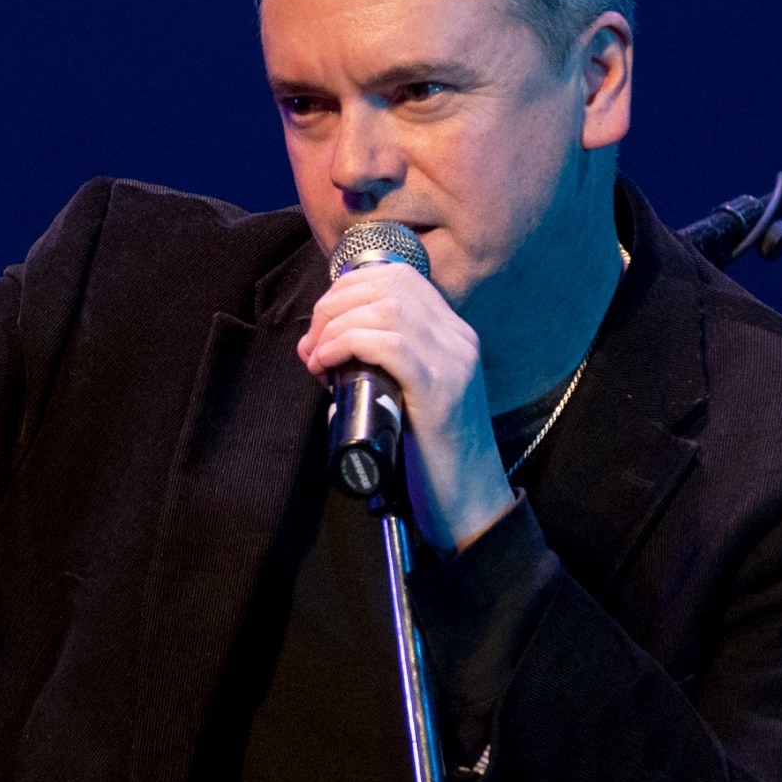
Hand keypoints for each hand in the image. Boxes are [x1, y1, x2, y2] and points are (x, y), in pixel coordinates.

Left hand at [296, 260, 513, 552]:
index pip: (399, 277)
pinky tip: (326, 364)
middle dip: (333, 305)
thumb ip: (382, 367)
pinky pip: (389, 343)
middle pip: (387, 285)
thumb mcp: (407, 396)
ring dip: (335, 325)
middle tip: (311, 344)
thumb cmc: (428, 456)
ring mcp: (452, 362)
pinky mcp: (439, 390)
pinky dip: (347, 344)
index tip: (321, 323)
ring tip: (316, 357)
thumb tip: (325, 354)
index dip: (348, 288)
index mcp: (452, 335)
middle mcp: (457, 339)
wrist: (470, 504)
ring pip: (385, 307)